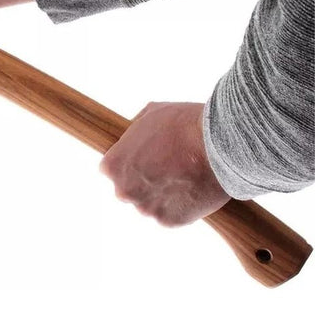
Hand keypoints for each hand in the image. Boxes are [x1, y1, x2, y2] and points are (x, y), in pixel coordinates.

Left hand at [99, 102, 229, 226]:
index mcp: (113, 165)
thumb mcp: (151, 113)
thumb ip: (136, 129)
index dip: (132, 162)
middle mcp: (123, 190)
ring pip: (150, 204)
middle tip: (168, 169)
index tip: (148, 158)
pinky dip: (181, 207)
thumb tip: (135, 134)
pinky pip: (171, 215)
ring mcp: (146, 208)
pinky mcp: (170, 221)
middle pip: (129, 189)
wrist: (220, 144)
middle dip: (144, 182)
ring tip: (185, 178)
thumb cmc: (184, 124)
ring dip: (163, 196)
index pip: (114, 169)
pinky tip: (193, 189)